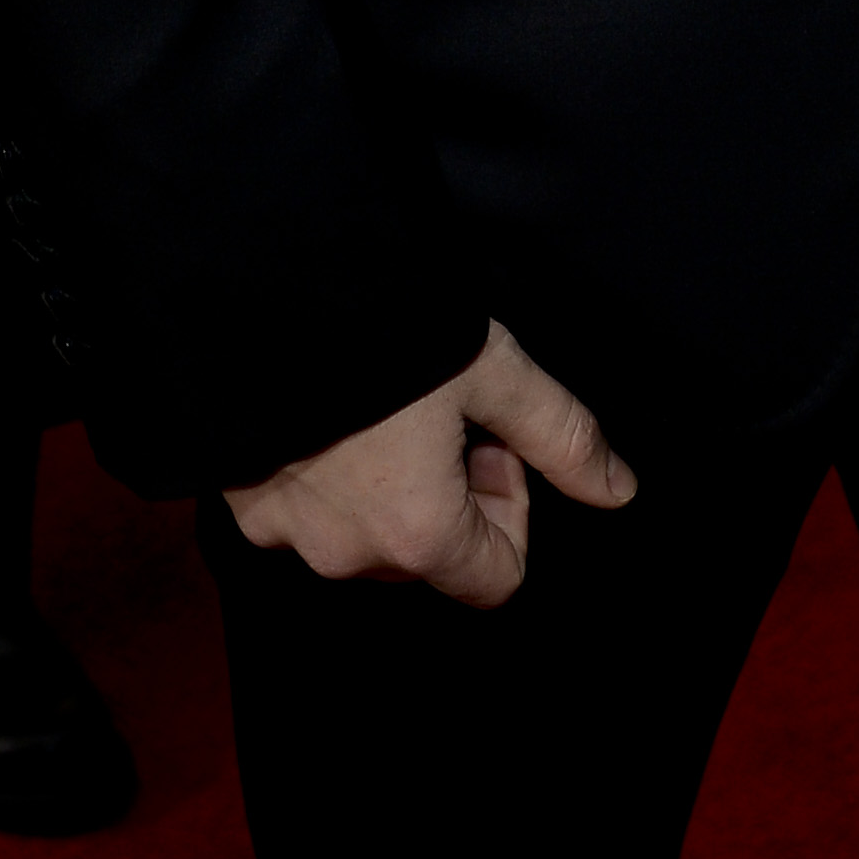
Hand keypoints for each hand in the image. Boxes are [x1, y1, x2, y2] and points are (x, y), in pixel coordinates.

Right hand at [224, 320, 635, 607]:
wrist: (259, 280)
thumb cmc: (384, 321)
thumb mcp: (493, 366)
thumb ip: (562, 436)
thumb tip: (620, 492)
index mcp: (418, 534)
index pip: (497, 577)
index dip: (510, 505)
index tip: (487, 435)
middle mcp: (347, 554)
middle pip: (428, 555)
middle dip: (445, 490)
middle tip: (433, 406)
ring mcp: (285, 534)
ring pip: (364, 533)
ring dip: (381, 483)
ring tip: (376, 395)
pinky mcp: (238, 504)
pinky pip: (300, 510)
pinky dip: (321, 472)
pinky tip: (323, 401)